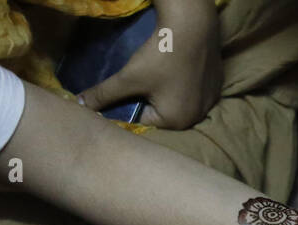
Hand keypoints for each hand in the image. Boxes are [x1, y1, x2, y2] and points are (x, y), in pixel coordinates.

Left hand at [79, 0, 221, 128]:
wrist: (193, 27)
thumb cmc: (160, 57)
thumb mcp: (128, 78)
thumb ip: (104, 94)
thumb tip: (80, 106)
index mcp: (176, 122)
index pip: (144, 119)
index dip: (129, 102)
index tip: (125, 85)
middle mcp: (196, 118)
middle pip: (163, 112)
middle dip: (149, 99)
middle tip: (141, 77)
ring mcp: (209, 102)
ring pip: (178, 100)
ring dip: (167, 91)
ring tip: (159, 71)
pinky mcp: (216, 86)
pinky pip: (193, 90)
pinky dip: (182, 83)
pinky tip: (176, 67)